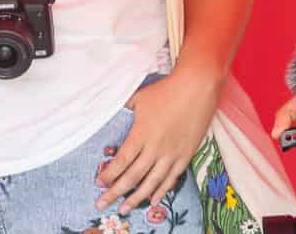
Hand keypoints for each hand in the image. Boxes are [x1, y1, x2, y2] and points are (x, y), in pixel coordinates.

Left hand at [96, 68, 219, 212]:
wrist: (196, 87)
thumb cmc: (166, 91)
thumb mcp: (139, 98)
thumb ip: (125, 110)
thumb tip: (113, 113)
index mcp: (141, 134)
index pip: (122, 161)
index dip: (109, 175)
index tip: (99, 183)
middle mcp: (155, 148)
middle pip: (133, 176)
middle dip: (116, 192)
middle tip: (103, 204)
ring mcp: (172, 154)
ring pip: (152, 182)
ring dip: (137, 197)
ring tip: (125, 209)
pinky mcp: (186, 155)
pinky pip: (172, 178)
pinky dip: (161, 191)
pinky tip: (152, 201)